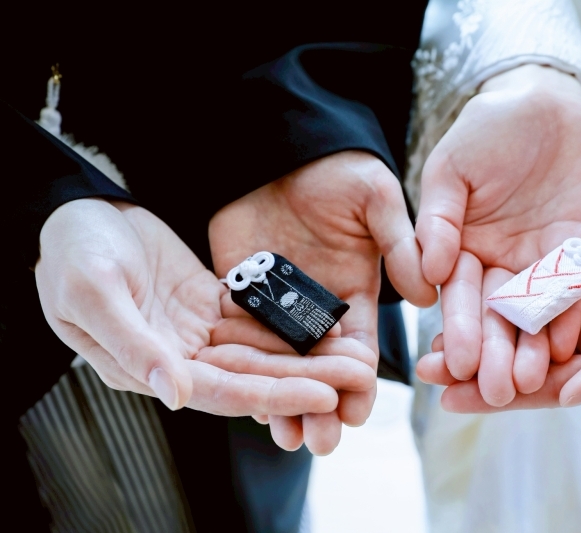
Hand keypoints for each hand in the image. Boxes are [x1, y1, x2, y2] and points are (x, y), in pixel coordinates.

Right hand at [36, 199, 342, 417]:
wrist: (75, 212)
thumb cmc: (72, 253)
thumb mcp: (93, 293)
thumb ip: (133, 345)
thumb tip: (174, 395)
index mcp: (147, 365)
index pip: (222, 390)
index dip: (274, 395)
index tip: (323, 396)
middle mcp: (179, 356)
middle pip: (253, 375)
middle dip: (307, 378)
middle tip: (359, 378)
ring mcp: (196, 330)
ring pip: (260, 350)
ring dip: (306, 355)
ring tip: (355, 356)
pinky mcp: (208, 303)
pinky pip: (255, 319)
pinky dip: (288, 324)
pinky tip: (325, 324)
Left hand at [209, 151, 436, 452]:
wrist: (279, 145)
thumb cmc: (337, 167)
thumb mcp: (376, 200)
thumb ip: (400, 243)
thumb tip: (430, 293)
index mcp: (357, 294)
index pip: (361, 350)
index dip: (360, 384)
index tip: (358, 414)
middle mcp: (318, 310)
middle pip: (321, 370)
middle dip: (322, 406)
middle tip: (321, 442)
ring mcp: (277, 306)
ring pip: (280, 365)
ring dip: (281, 400)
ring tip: (284, 436)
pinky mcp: (238, 295)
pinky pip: (239, 340)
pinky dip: (240, 369)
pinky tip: (241, 398)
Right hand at [415, 64, 580, 405]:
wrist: (541, 102)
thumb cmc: (486, 129)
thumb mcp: (450, 171)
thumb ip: (439, 221)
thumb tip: (430, 277)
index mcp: (461, 248)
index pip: (458, 296)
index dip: (457, 328)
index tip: (455, 363)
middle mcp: (498, 262)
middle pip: (495, 315)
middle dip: (494, 353)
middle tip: (496, 391)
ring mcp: (538, 259)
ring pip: (533, 312)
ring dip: (531, 347)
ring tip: (531, 382)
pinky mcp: (576, 250)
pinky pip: (573, 288)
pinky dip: (570, 316)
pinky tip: (568, 348)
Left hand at [423, 176, 580, 411]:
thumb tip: (571, 397)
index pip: (548, 390)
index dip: (500, 397)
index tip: (452, 400)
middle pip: (526, 360)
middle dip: (479, 365)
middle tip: (429, 367)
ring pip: (525, 325)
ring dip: (486, 330)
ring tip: (437, 335)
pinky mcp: (580, 274)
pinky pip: (536, 288)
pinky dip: (504, 294)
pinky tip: (470, 292)